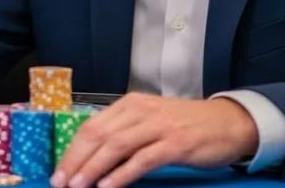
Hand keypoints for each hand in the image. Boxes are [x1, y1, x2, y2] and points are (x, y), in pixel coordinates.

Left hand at [51, 93, 257, 187]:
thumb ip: (123, 132)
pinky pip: (142, 159)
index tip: (58, 172)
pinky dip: (122, 174)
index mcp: (129, 104)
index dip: (72, 150)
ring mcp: (158, 126)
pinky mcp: (175, 143)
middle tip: (61, 183)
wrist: (227, 122)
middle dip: (76, 160)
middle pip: (98, 135)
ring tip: (78, 186)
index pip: (91, 126)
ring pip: (116, 146)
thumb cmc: (185, 125)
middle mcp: (140, 111)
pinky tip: (108, 187)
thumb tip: (91, 157)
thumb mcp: (149, 121)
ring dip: (93, 168)